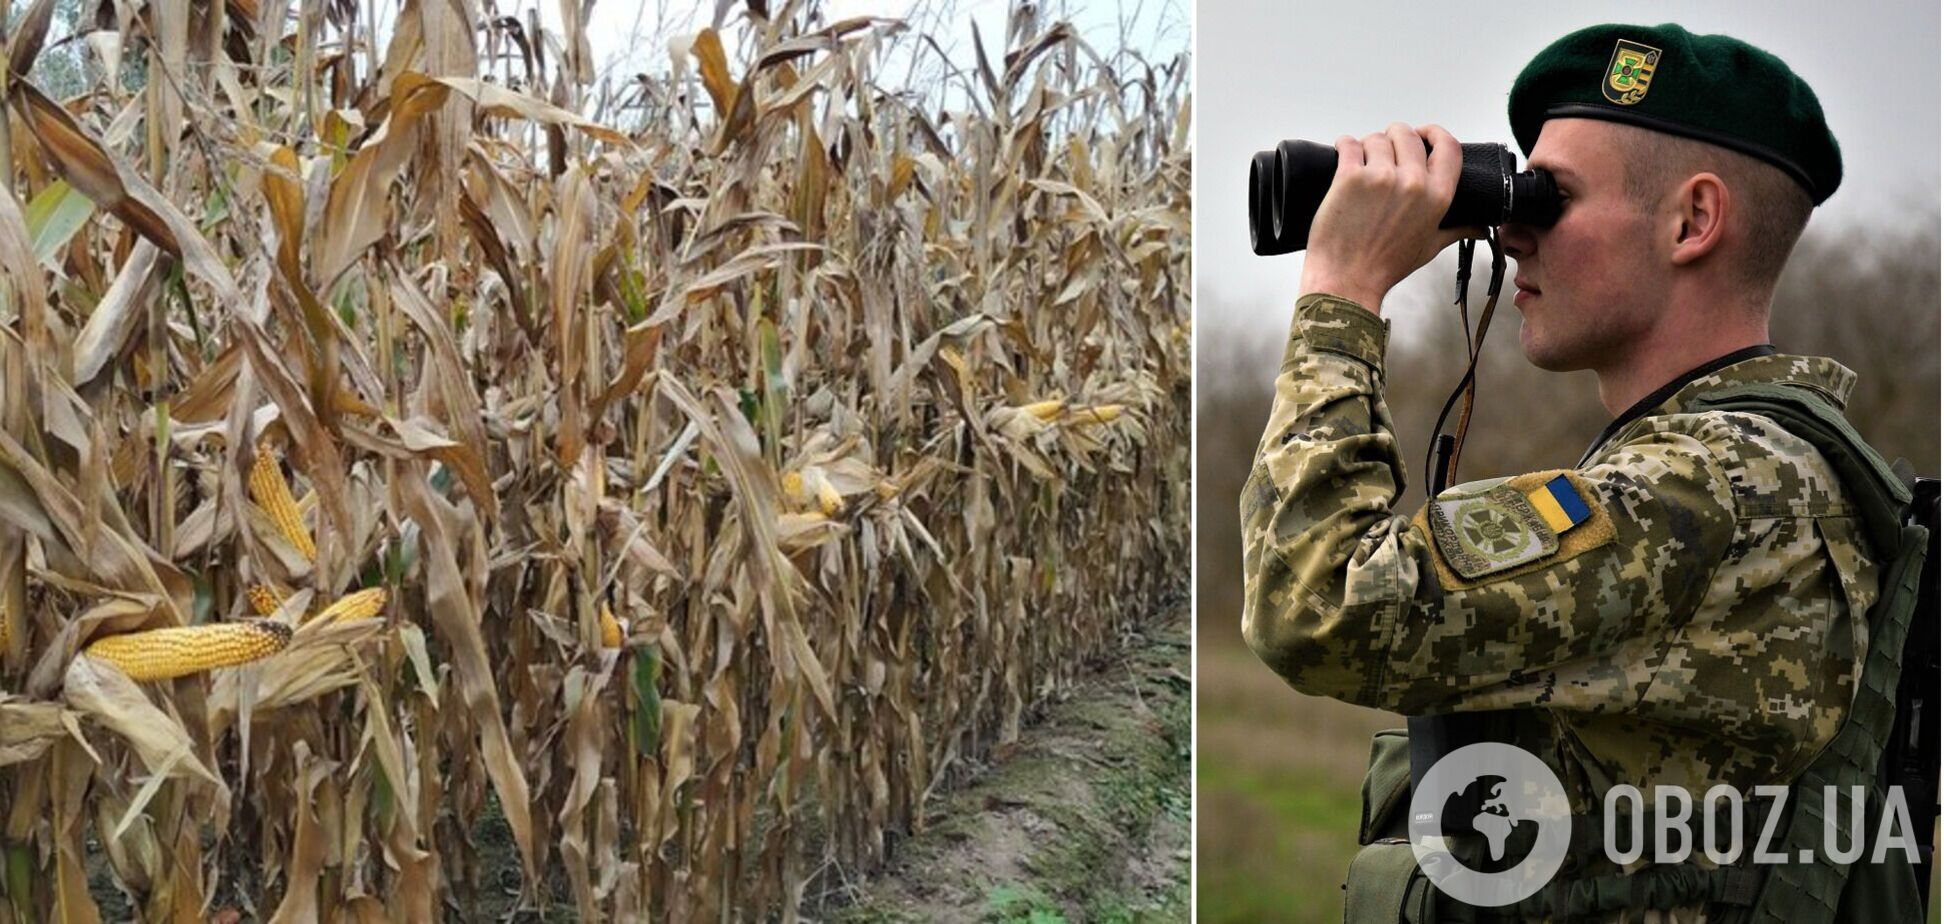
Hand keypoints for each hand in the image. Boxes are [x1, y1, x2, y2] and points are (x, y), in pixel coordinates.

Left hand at [1299, 123, 1482, 311]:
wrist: (1347, 280)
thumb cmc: (1385, 266)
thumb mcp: (1429, 247)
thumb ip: (1456, 230)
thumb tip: (1479, 227)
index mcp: (1437, 196)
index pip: (1448, 146)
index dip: (1434, 133)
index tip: (1423, 134)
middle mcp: (1413, 182)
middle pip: (1407, 134)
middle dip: (1395, 138)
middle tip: (1384, 152)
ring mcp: (1380, 178)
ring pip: (1376, 138)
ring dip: (1368, 146)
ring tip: (1362, 163)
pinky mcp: (1349, 177)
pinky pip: (1349, 144)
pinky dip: (1345, 145)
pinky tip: (1344, 154)